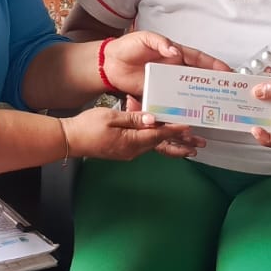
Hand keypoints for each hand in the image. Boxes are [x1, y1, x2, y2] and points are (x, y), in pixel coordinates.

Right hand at [64, 107, 206, 159]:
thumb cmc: (87, 126)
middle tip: (200, 144)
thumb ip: (133, 118)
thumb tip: (153, 119)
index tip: (190, 126)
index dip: (175, 130)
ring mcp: (129, 152)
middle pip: (161, 144)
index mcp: (131, 141)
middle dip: (181, 142)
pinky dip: (157, 141)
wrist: (70, 140)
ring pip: (155, 146)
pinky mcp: (124, 150)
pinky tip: (163, 137)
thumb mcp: (111, 117)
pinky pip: (145, 145)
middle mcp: (133, 150)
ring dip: (172, 144)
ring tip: (190, 146)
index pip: (159, 135)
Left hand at [99, 31, 231, 99]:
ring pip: (187, 90)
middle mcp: (173, 69)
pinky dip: (180, 107)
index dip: (213, 65)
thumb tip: (174, 51)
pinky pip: (171, 102)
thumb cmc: (127, 47)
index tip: (227, 71)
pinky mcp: (156, 94)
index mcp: (174, 53)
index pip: (198, 59)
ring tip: (214, 105)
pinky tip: (189, 114)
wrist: (108, 64)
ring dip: (199, 97)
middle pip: (198, 77)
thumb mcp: (144, 38)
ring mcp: (166, 83)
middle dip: (213, 83)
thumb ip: (160, 43)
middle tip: (227, 91)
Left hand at [248, 67, 270, 148]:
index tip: (255, 129)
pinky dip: (261, 92)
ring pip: (265, 112)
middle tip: (241, 108)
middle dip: (254, 117)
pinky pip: (267, 100)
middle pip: (268, 126)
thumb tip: (258, 92)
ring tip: (244, 92)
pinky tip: (256, 82)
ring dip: (254, 103)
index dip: (266, 139)